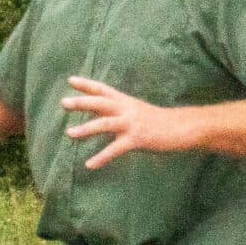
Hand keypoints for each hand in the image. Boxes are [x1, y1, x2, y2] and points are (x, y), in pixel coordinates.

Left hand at [60, 77, 194, 169]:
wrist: (182, 128)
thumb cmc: (157, 121)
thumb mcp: (135, 110)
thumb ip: (117, 110)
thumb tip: (97, 111)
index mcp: (125, 101)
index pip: (103, 90)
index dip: (87, 85)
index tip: (71, 80)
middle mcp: (127, 109)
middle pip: (101, 103)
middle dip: (82, 102)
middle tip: (63, 102)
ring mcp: (131, 124)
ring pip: (105, 124)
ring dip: (86, 129)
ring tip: (69, 134)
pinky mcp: (137, 139)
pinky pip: (115, 149)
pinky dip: (101, 157)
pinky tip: (89, 165)